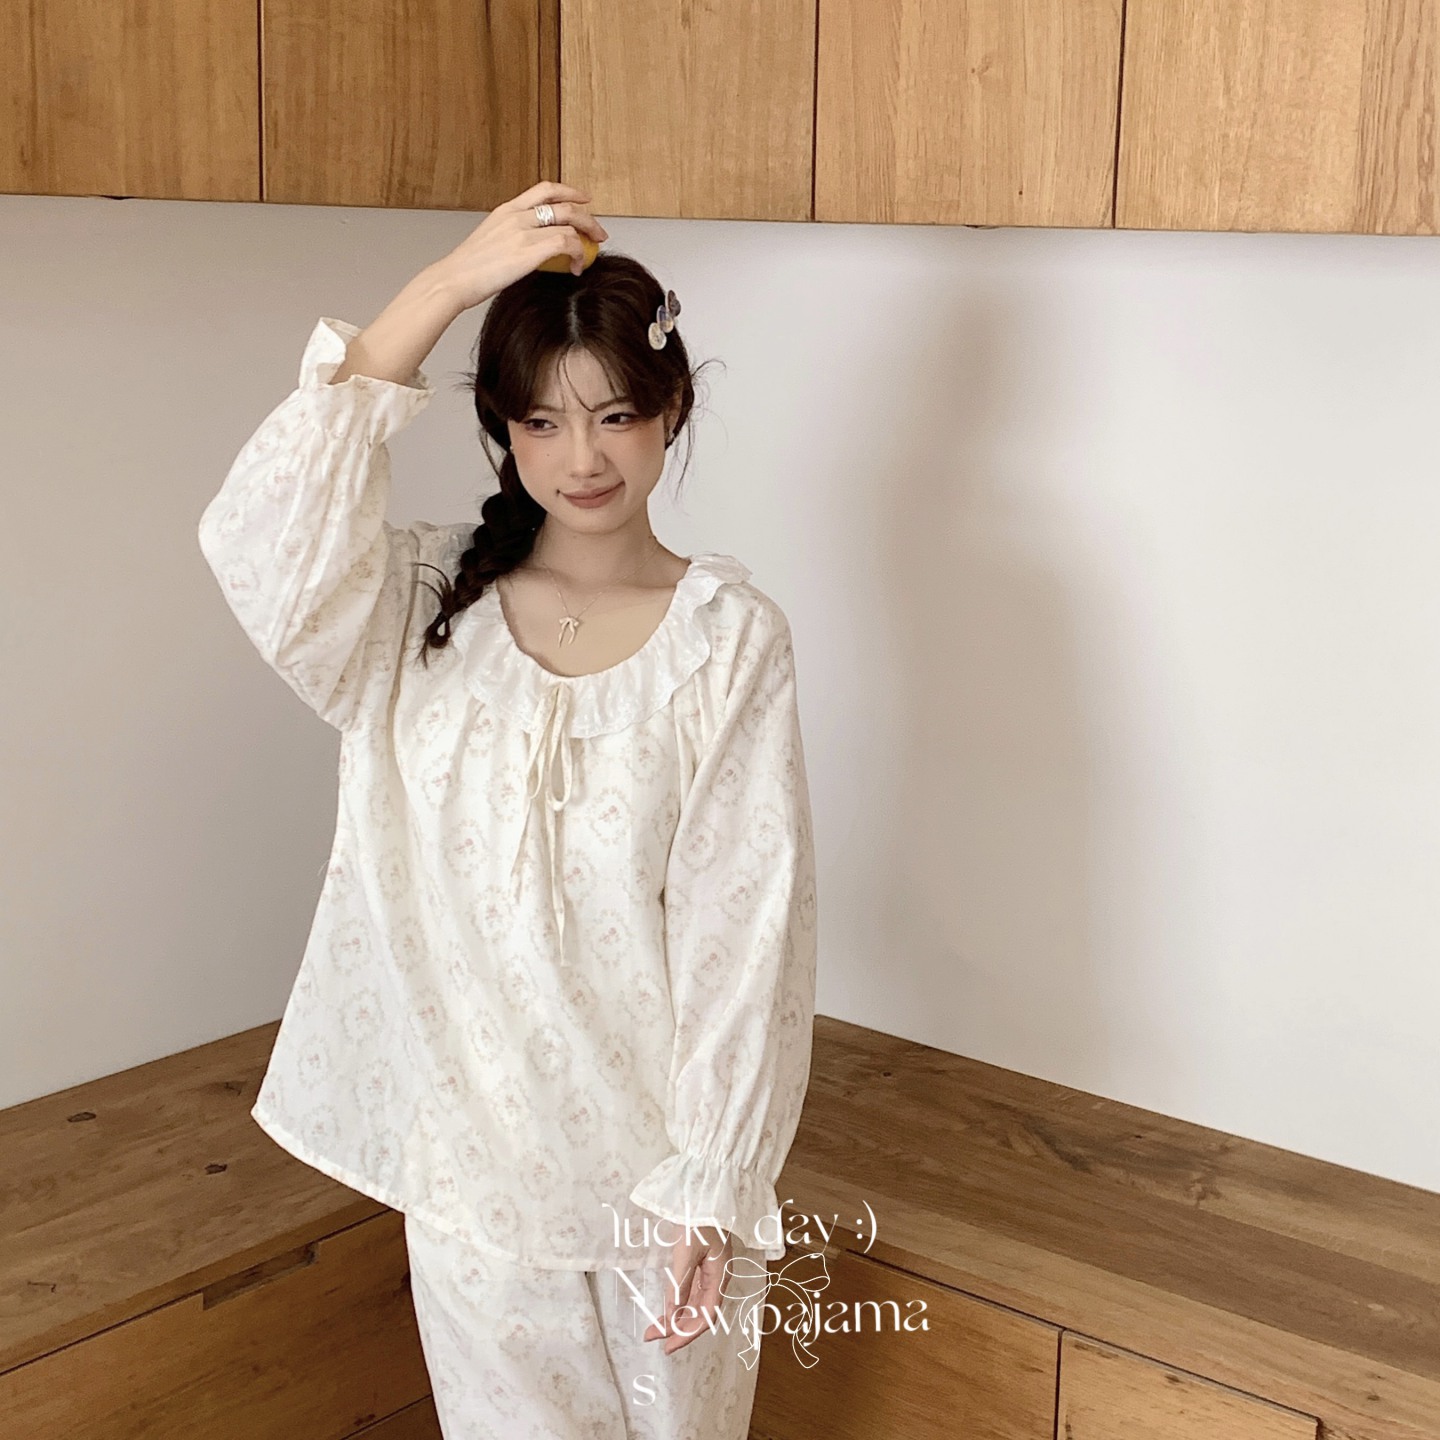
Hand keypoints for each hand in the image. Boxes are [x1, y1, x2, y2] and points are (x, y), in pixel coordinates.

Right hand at [430, 180, 609, 312]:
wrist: (453, 280)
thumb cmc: (467, 270)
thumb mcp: (491, 243)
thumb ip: (512, 238)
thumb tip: (530, 249)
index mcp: (506, 211)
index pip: (544, 190)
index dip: (569, 191)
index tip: (583, 200)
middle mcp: (516, 215)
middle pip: (563, 204)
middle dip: (587, 217)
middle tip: (599, 231)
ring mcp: (523, 231)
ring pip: (569, 222)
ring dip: (587, 237)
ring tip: (590, 253)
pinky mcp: (528, 250)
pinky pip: (566, 244)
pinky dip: (577, 255)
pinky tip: (575, 268)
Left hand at [643, 1223, 733, 1354]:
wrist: (704, 1190)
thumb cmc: (699, 1217)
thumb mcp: (687, 1251)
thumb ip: (680, 1284)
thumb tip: (673, 1314)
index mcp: (720, 1276)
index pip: (706, 1316)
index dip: (688, 1334)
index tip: (667, 1345)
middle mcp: (718, 1278)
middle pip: (700, 1313)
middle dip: (677, 1329)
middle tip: (652, 1337)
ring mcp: (711, 1272)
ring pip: (695, 1304)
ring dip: (676, 1318)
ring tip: (654, 1327)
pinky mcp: (702, 1264)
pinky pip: (692, 1292)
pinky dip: (678, 1304)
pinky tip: (666, 1310)